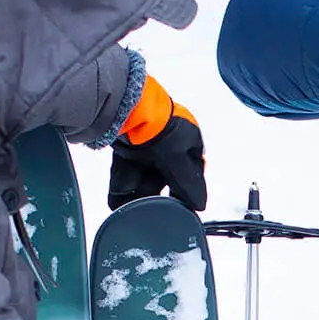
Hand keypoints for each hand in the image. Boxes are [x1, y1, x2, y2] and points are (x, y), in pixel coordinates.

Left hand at [109, 74, 206, 210]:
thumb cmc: (158, 125)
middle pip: (164, 177)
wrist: (125, 106)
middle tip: (151, 212)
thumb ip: (188, 184)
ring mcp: (146, 144)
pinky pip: (126, 171)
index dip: (185, 192)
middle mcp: (168, 142)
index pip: (192, 174)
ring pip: (143, 176)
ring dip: (137, 194)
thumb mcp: (177, 158)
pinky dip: (122, 186)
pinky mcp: (126, 146)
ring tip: (131, 210)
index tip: (179, 209)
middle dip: (155, 195)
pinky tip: (117, 202)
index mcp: (188, 140)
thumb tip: (201, 205)